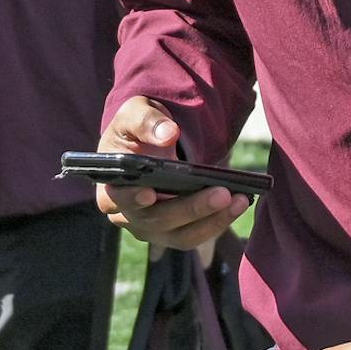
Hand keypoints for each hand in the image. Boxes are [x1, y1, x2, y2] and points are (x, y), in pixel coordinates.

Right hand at [93, 96, 248, 247]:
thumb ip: (146, 121)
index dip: (131, 199)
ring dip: (213, 221)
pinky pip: (197, 234)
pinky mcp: (175, 232)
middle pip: (157, 220)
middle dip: (191, 208)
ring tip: (240, 200)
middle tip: (222, 193)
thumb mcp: (134, 113)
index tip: (149, 193)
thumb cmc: (136, 130)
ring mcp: (152, 228)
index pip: (117, 199)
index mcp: (110, 189)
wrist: (148, 142)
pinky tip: (240, 203)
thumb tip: (168, 133)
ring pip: (181, 235)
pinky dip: (219, 221)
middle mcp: (129, 216)